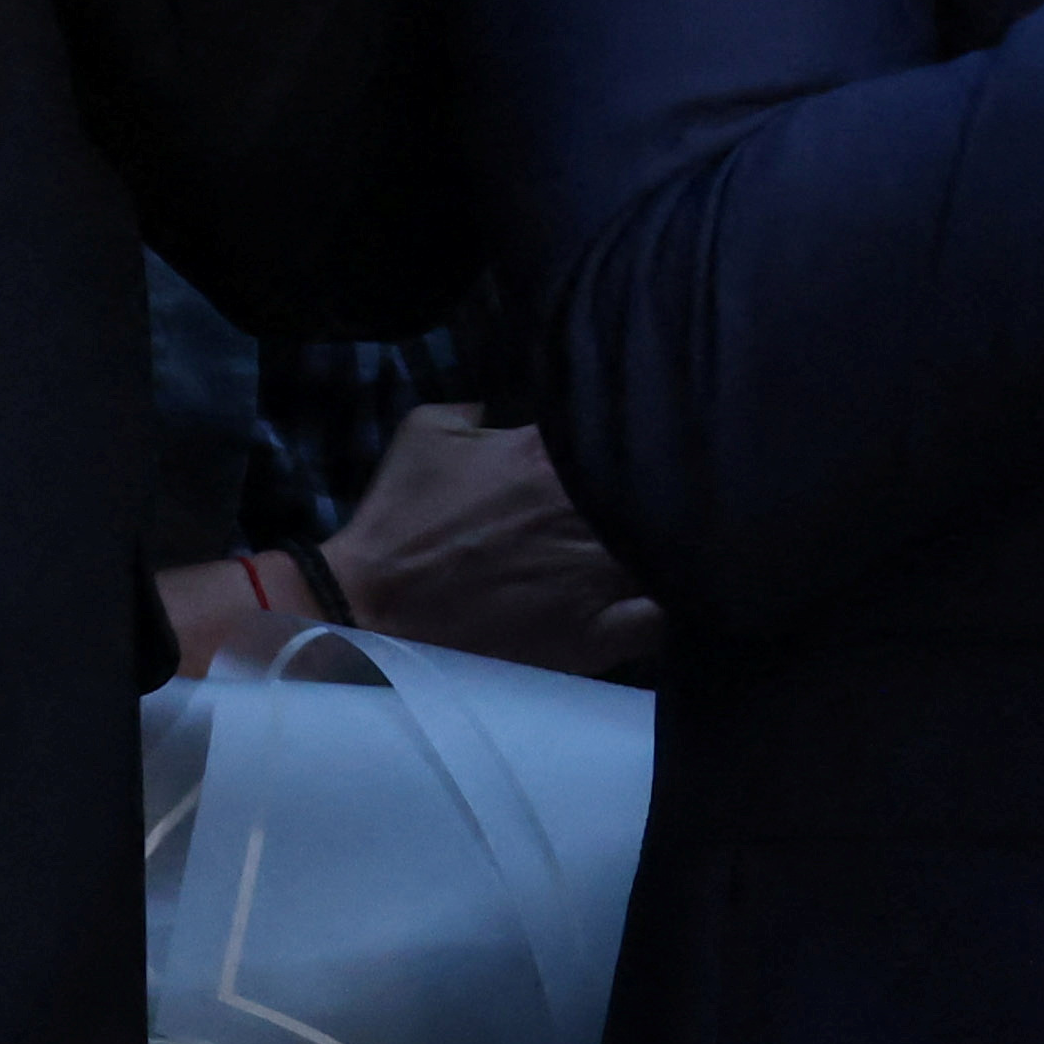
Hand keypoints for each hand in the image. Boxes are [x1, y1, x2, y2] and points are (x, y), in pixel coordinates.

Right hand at [310, 407, 666, 679]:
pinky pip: (662, 618)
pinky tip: (671, 596)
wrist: (368, 610)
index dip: (636, 437)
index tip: (637, 447)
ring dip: (675, 543)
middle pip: (661, 489)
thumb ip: (477, 409)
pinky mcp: (594, 635)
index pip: (623, 428)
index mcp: (550, 453)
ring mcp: (595, 574)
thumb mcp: (426, 432)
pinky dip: (673, 604)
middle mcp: (584, 509)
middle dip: (668, 489)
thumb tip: (502, 407)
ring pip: (672, 549)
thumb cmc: (397, 520)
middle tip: (669, 494)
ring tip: (676, 543)